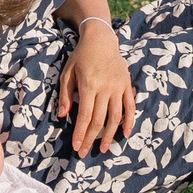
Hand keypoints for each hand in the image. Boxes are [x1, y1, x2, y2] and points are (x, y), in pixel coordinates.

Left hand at [55, 21, 135, 154]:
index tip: (76, 147)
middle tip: (84, 153)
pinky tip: (125, 134)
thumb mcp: (67, 73)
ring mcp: (118, 87)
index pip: (84, 115)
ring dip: (109, 135)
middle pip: (99, 120)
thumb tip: (62, 115)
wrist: (101, 39)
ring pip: (115, 117)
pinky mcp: (127, 85)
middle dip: (91, 138)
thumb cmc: (81, 57)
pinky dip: (129, 121)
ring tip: (103, 149)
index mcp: (89, 85)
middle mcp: (105, 88)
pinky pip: (130, 106)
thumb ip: (65, 95)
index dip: (80, 133)